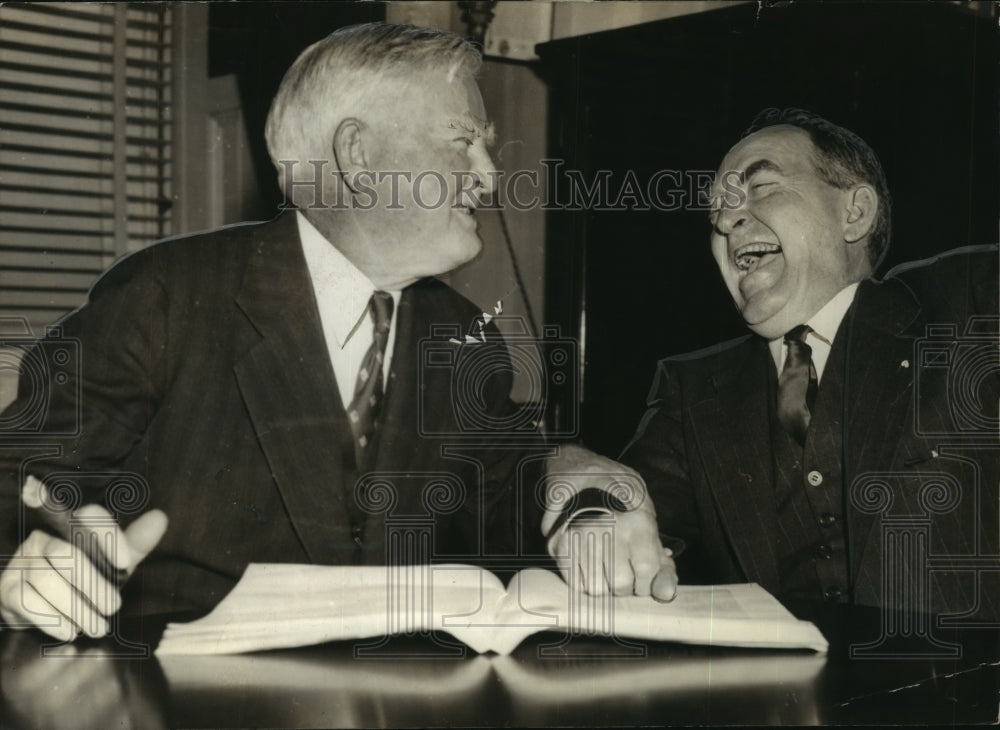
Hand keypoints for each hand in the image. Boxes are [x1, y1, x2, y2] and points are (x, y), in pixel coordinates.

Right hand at [0, 476, 167, 641]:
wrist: (45, 610)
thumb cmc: (85, 581)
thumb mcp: (113, 564)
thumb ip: (135, 544)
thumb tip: (160, 518)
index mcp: (71, 526)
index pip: (90, 517)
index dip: (109, 536)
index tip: (126, 563)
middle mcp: (43, 538)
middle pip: (68, 554)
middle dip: (94, 585)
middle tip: (114, 608)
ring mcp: (21, 562)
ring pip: (47, 580)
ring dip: (76, 608)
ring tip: (96, 627)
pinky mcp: (7, 589)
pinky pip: (26, 600)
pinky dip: (51, 619)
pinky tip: (69, 631)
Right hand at [544, 445, 676, 599]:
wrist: (577, 470)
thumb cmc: (617, 499)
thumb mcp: (646, 519)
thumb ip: (659, 560)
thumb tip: (665, 594)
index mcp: (637, 521)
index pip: (647, 571)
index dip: (646, 582)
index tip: (642, 577)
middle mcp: (609, 528)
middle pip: (620, 584)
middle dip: (624, 584)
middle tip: (620, 567)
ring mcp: (580, 536)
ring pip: (596, 589)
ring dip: (602, 584)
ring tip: (601, 562)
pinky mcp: (558, 543)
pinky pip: (574, 583)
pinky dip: (581, 580)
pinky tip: (585, 562)